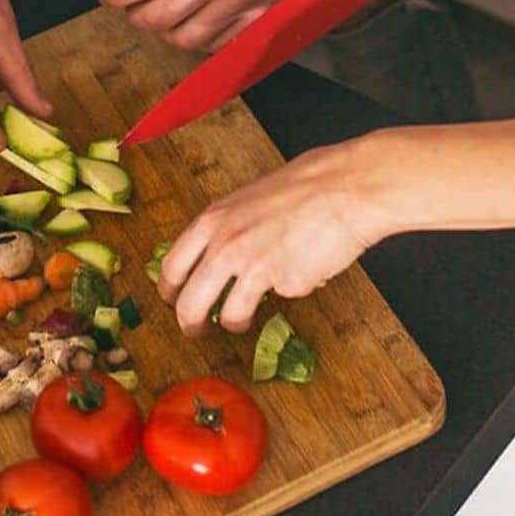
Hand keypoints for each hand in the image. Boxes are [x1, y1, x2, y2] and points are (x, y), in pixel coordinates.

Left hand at [159, 137, 389, 334]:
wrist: (344, 188)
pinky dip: (282, 298)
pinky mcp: (284, 283)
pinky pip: (276, 302)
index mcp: (214, 219)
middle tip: (194, 330)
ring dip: (233, 324)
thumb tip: (223, 248)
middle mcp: (226, 245)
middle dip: (189, 323)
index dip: (170, 290)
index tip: (173, 299)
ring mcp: (254, 266)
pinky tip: (293, 280)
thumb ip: (231, 225)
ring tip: (240, 321)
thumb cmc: (306, 185)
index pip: (173, 265)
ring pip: (227, 316)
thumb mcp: (250, 198)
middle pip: (188, 302)